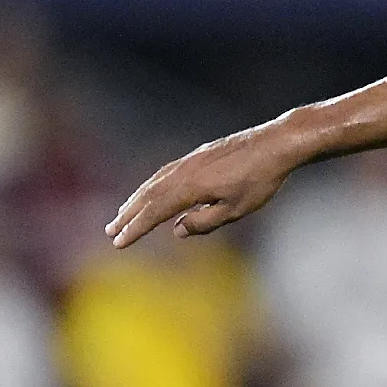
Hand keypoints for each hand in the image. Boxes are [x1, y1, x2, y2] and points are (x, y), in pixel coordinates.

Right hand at [108, 124, 304, 247]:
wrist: (275, 144)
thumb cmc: (260, 180)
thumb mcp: (235, 209)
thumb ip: (203, 222)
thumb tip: (176, 230)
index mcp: (189, 187)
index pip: (154, 212)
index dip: (135, 228)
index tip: (119, 242)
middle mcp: (182, 171)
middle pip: (147, 196)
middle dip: (128, 216)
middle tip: (110, 231)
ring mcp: (188, 161)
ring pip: (154, 183)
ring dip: (136, 200)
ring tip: (123, 214)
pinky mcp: (197, 156)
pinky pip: (165, 173)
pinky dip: (152, 186)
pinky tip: (152, 192)